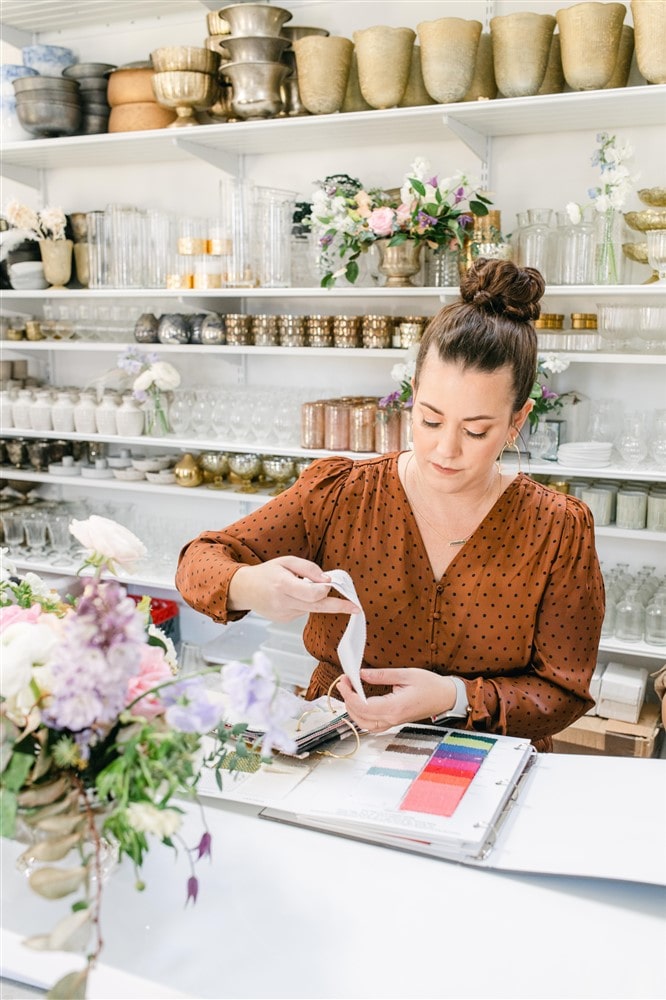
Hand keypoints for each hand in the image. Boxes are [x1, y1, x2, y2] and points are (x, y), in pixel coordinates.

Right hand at [228, 556, 360, 622]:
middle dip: (339, 607)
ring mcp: (283, 614)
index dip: (326, 589)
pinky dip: (304, 603)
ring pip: (311, 609)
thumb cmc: (266, 572)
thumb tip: (327, 580)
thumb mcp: (286, 561)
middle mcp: (283, 602)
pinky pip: (303, 611)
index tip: (333, 585)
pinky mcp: (285, 620)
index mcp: (283, 585)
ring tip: (298, 587)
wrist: (245, 589)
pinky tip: (291, 596)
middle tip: (356, 608)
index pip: (313, 593)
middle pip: (318, 607)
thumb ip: (308, 568)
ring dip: (315, 600)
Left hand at [336, 668, 456, 732]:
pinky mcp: (394, 721)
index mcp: (395, 707)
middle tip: (344, 682)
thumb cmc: (430, 685)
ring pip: (364, 724)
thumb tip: (361, 674)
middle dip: (347, 700)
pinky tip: (359, 704)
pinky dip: (361, 717)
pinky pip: (372, 725)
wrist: (446, 697)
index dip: (349, 694)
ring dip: (352, 710)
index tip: (344, 680)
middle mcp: (392, 718)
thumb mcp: (406, 674)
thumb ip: (382, 675)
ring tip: (349, 692)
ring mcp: (393, 722)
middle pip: (360, 717)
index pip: (363, 706)